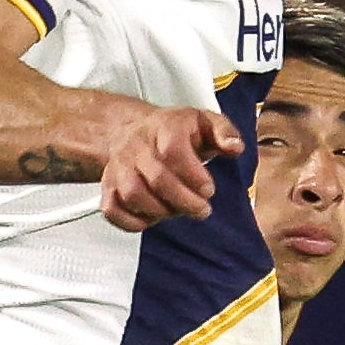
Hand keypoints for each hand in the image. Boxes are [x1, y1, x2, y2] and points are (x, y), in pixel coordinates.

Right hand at [99, 104, 237, 230]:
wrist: (135, 131)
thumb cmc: (174, 132)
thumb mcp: (205, 122)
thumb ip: (225, 132)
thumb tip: (235, 147)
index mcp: (163, 126)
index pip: (173, 150)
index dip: (194, 175)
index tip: (208, 189)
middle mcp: (137, 145)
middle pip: (157, 179)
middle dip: (185, 201)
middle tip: (201, 209)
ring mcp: (119, 166)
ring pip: (133, 195)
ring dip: (161, 212)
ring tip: (177, 211)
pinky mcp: (108, 186)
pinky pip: (113, 210)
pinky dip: (133, 222)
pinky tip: (153, 217)